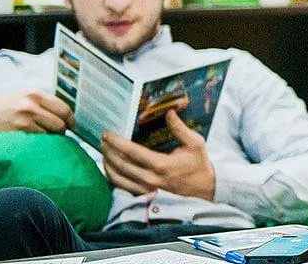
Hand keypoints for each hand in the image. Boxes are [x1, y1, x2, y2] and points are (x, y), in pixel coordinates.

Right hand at [0, 90, 74, 132]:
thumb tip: (66, 115)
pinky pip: (39, 139)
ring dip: (50, 137)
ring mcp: (24, 118)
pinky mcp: (18, 131)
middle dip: (62, 131)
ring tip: (42, 135)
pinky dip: (39, 141)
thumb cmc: (4, 107)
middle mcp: (31, 104)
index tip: (72, 126)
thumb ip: (43, 103)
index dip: (71, 119)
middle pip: (61, 122)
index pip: (64, 108)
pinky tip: (33, 139)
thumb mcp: (23, 98)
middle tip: (58, 134)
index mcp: (35, 94)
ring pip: (51, 133)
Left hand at [101, 109, 215, 200]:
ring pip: (118, 177)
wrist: (205, 188)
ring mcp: (147, 188)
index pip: (132, 152)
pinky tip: (110, 168)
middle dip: (108, 151)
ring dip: (107, 164)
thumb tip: (169, 112)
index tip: (108, 134)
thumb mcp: (195, 143)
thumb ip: (180, 128)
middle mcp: (151, 178)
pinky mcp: (146, 194)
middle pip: (121, 164)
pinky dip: (112, 177)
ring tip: (103, 152)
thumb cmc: (199, 165)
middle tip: (102, 140)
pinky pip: (122, 187)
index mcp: (161, 164)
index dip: (117, 142)